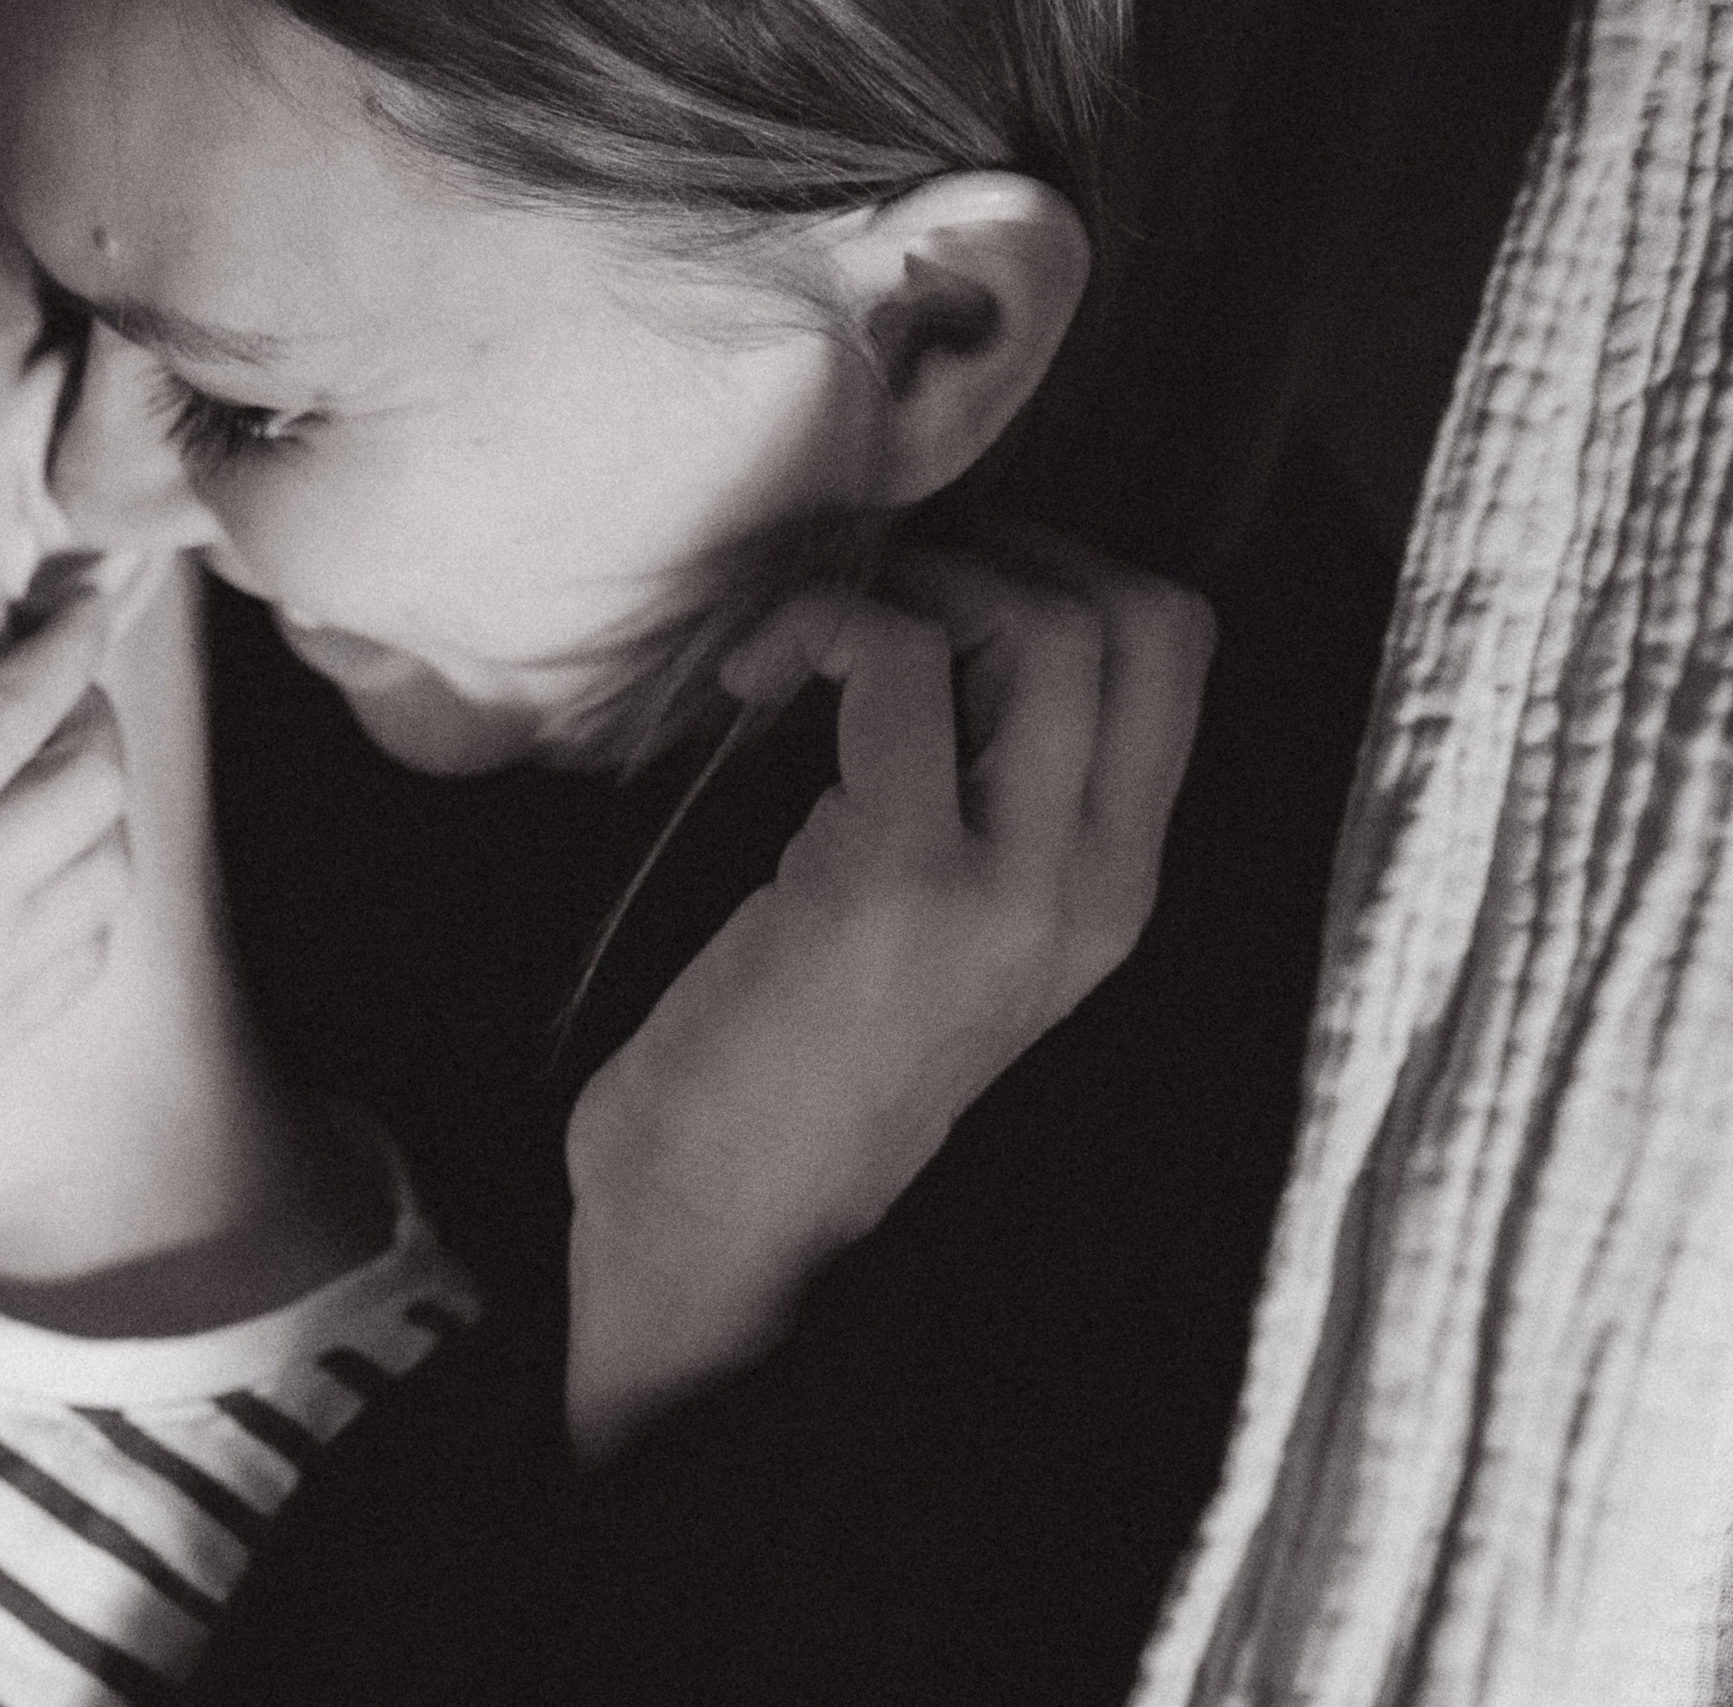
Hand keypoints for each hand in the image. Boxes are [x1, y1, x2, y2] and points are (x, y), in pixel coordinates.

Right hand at [0, 545, 136, 1142]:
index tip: (86, 599)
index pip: (27, 701)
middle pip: (96, 779)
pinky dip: (100, 906)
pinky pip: (91, 956)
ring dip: (111, 810)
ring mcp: (1, 965)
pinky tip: (69, 891)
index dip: (68, 640)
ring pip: (111, 868)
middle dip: (99, 718)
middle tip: (71, 693)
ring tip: (77, 782)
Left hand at [565, 525, 1213, 1457]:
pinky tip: (748, 681)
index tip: (936, 603)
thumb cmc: (801, 1080)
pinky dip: (818, 628)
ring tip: (801, 646)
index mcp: (1115, 893)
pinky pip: (895, 665)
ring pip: (1043, 624)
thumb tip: (941, 643)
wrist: (723, 1233)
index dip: (1064, 575)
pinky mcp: (894, 877)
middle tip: (876, 601)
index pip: (1181, 658)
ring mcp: (1010, 885)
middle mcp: (1096, 886)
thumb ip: (980, 810)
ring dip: (903, 586)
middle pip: (1142, 616)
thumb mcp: (939, 939)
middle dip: (995, 557)